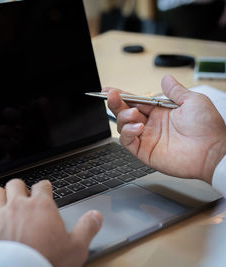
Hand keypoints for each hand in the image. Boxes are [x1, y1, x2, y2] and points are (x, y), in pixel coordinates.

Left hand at [0, 179, 101, 266]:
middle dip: (20, 188)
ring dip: (2, 195)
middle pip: (16, 184)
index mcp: (41, 206)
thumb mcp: (75, 248)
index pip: (42, 186)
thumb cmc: (44, 261)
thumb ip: (86, 229)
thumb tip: (96, 216)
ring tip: (6, 201)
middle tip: (23, 195)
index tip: (45, 190)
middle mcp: (18, 205)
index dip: (44, 187)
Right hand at [104, 75, 225, 183]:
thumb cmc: (208, 128)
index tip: (110, 90)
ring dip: (123, 117)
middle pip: (125, 113)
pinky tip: (137, 126)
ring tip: (134, 114)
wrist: (213, 151)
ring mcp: (147, 139)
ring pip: (123, 126)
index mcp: (160, 113)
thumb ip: (175, 90)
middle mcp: (151, 125)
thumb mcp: (193, 101)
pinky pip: (127, 141)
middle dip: (116, 103)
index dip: (122, 96)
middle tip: (111, 96)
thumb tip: (166, 79)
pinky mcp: (145, 152)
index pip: (135, 102)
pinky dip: (127, 132)